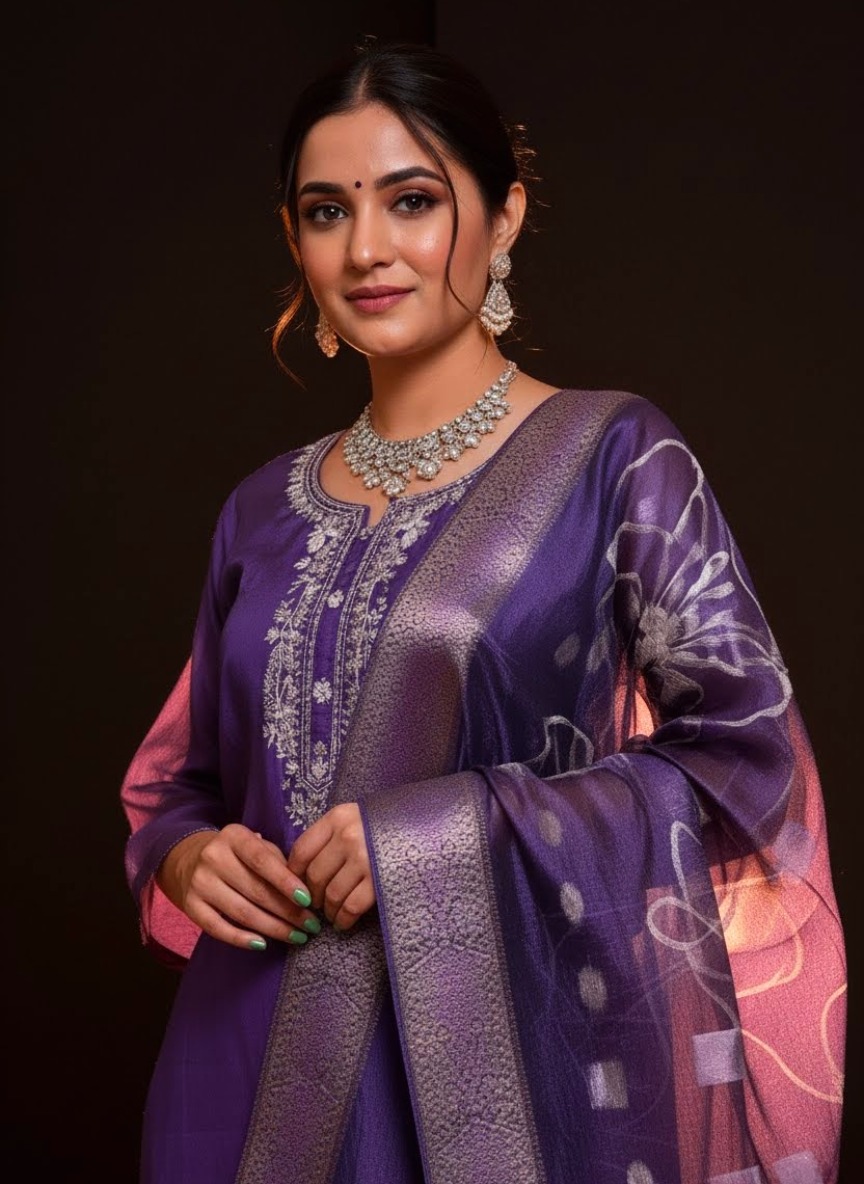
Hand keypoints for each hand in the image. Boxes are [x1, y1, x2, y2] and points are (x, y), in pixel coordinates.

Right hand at [156, 824, 319, 950]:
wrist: (190, 859)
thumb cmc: (237, 855)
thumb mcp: (256, 846)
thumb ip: (278, 861)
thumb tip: (305, 891)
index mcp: (234, 836)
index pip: (262, 860)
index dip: (286, 881)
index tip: (308, 900)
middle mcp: (213, 857)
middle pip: (256, 890)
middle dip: (288, 912)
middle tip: (311, 926)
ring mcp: (200, 882)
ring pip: (242, 912)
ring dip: (273, 928)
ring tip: (296, 937)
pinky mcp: (190, 905)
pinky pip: (218, 928)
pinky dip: (241, 939)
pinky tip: (263, 944)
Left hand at [287, 803, 375, 931]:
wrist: (426, 826)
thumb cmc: (384, 825)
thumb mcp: (354, 818)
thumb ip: (329, 836)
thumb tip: (300, 870)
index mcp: (338, 818)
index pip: (302, 850)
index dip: (294, 873)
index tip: (297, 885)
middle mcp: (349, 836)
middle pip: (315, 876)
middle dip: (312, 896)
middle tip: (315, 904)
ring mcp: (365, 858)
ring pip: (332, 894)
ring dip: (328, 910)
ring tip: (330, 914)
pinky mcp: (380, 879)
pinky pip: (352, 906)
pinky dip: (343, 919)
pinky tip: (343, 922)